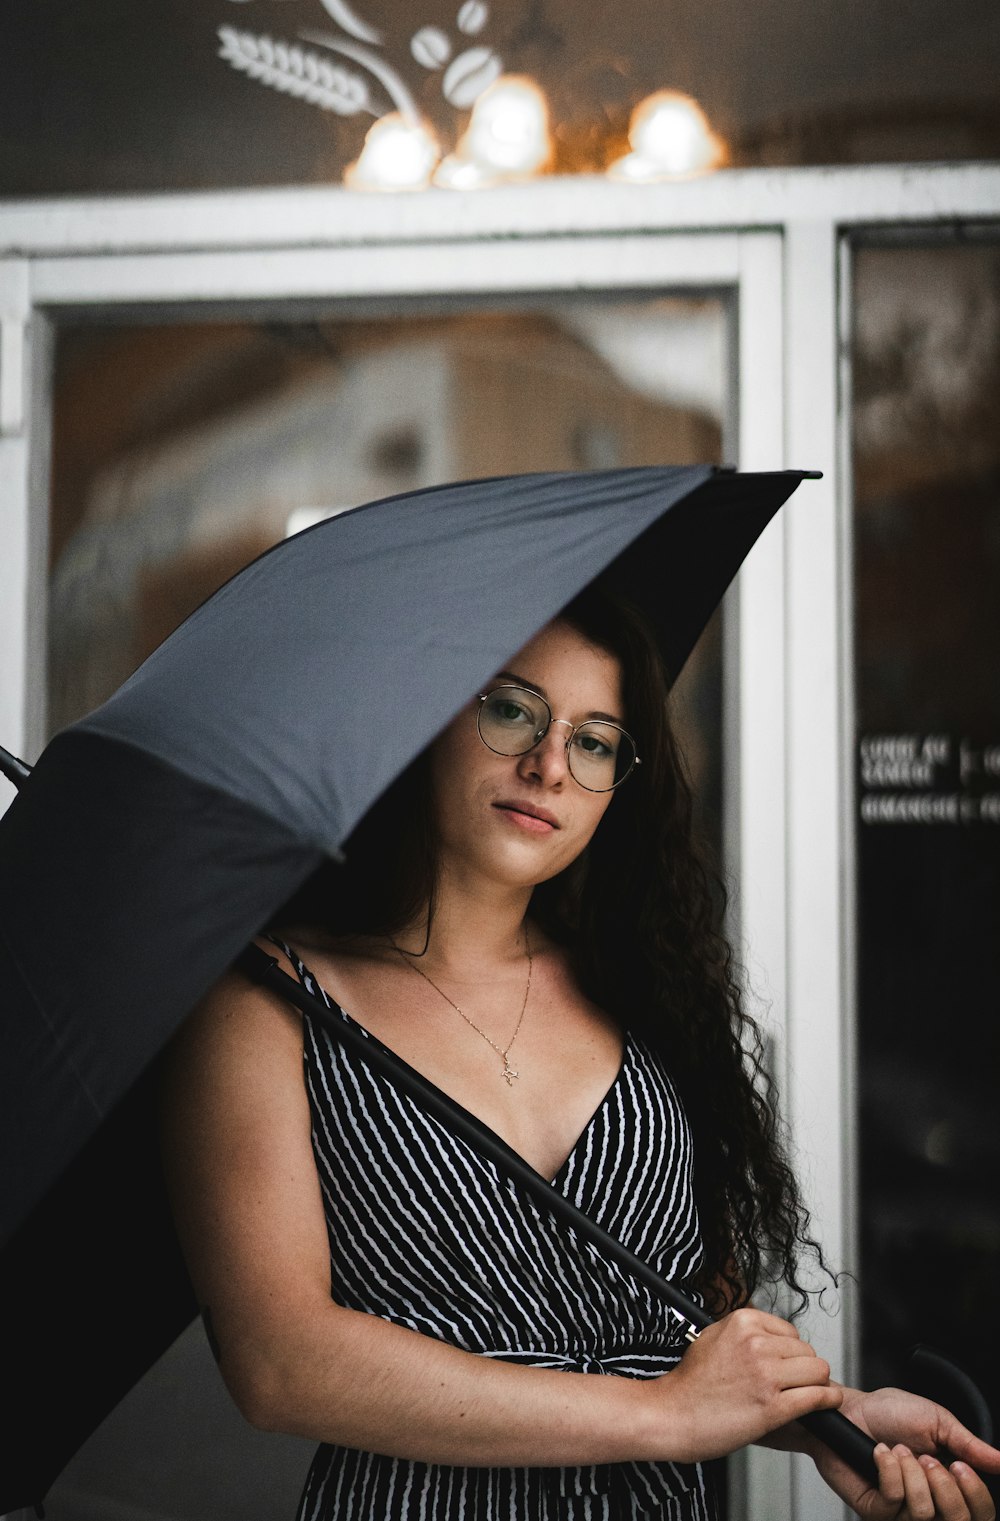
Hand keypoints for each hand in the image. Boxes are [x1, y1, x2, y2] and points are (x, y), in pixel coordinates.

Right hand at [653, 1307, 841, 1461]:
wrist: (671, 1415)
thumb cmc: (688, 1384)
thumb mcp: (712, 1337)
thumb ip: (742, 1332)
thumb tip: (769, 1335)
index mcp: (742, 1322)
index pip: (790, 1332)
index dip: (790, 1353)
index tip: (785, 1367)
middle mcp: (756, 1343)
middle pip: (807, 1351)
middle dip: (803, 1369)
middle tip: (791, 1385)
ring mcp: (765, 1374)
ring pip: (818, 1371)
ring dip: (816, 1385)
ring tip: (804, 1395)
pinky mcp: (772, 1406)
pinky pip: (817, 1397)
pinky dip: (828, 1401)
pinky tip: (827, 1403)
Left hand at [811, 1385, 999, 1518]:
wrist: (850, 1409)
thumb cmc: (889, 1412)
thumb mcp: (937, 1421)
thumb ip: (970, 1445)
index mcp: (951, 1484)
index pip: (981, 1513)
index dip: (975, 1494)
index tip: (959, 1466)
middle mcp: (931, 1503)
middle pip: (959, 1520)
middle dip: (942, 1483)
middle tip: (926, 1458)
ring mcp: (903, 1512)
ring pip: (925, 1512)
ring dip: (910, 1471)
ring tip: (898, 1450)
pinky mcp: (877, 1511)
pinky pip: (894, 1501)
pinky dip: (888, 1469)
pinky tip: (881, 1454)